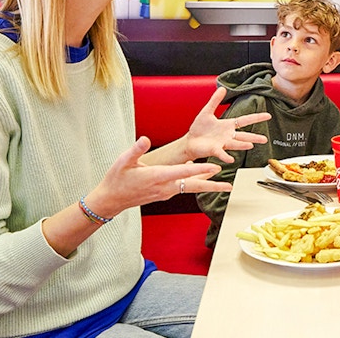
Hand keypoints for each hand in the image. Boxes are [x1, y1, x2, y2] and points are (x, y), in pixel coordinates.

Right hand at [89, 137, 230, 217]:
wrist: (111, 199)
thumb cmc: (117, 179)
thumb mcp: (123, 161)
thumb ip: (136, 150)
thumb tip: (145, 139)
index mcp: (157, 176)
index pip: (183, 172)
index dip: (200, 169)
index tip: (215, 168)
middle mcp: (164, 186)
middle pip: (193, 186)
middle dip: (212, 186)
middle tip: (229, 186)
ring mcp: (165, 192)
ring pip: (190, 188)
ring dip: (206, 185)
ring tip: (223, 184)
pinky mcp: (164, 194)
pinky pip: (182, 188)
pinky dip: (193, 182)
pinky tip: (198, 174)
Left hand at [184, 87, 269, 162]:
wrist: (189, 142)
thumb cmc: (198, 129)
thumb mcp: (207, 111)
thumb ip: (215, 101)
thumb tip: (222, 88)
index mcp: (228, 126)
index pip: (245, 120)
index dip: (256, 118)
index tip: (268, 116)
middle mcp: (228, 136)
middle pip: (244, 136)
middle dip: (254, 137)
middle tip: (265, 139)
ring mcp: (222, 144)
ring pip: (235, 144)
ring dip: (242, 145)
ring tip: (251, 145)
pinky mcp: (214, 150)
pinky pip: (221, 153)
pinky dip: (226, 156)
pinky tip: (231, 159)